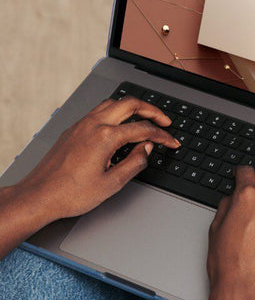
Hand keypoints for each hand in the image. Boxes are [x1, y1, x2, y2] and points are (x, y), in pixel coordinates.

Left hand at [16, 96, 178, 220]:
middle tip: (164, 121)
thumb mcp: (111, 184)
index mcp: (105, 137)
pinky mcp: (73, 130)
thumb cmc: (70, 193)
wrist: (39, 196)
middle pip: (130, 104)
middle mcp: (93, 124)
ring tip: (144, 118)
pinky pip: (99, 111)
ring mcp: (81, 125)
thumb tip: (146, 149)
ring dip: (132, 107)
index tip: (171, 142)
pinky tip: (119, 125)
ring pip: (113, 103)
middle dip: (152, 110)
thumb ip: (134, 163)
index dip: (162, 136)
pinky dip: (115, 112)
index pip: (143, 130)